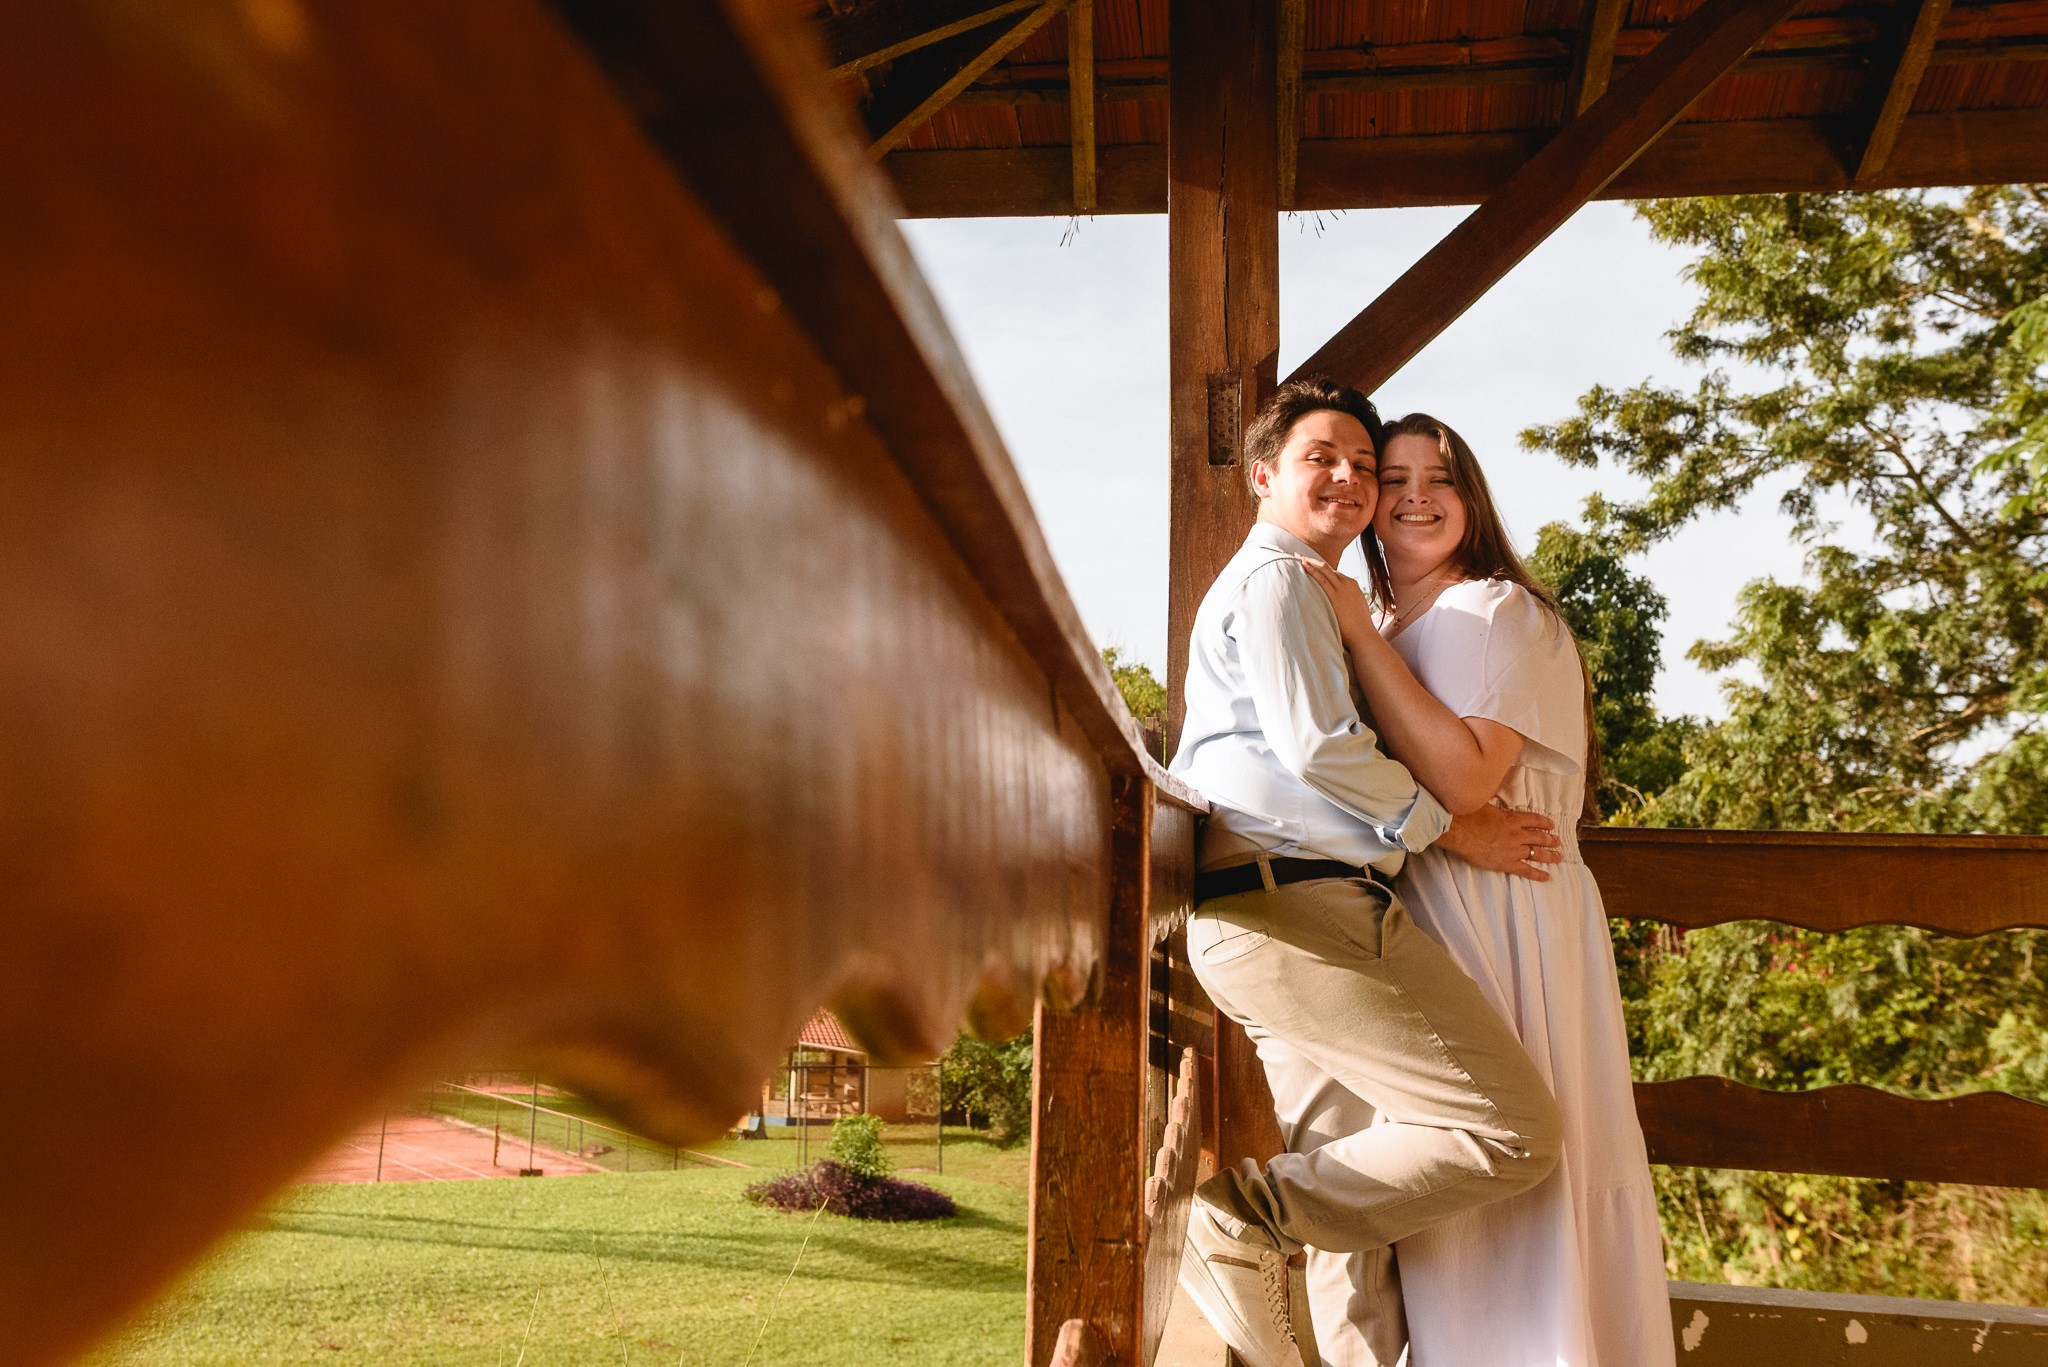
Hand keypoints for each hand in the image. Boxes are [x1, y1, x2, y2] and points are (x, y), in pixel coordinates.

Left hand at [1297, 556, 1375, 645]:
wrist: (1363, 634)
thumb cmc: (1359, 627)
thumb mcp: (1356, 609)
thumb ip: (1348, 603)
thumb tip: (1342, 606)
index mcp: (1352, 585)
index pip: (1334, 573)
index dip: (1321, 568)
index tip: (1312, 564)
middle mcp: (1347, 584)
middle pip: (1328, 568)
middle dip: (1313, 561)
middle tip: (1300, 556)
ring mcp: (1342, 589)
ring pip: (1324, 570)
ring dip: (1310, 562)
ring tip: (1298, 557)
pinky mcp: (1335, 596)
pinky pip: (1322, 580)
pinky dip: (1312, 570)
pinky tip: (1303, 565)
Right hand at [1436, 803, 1561, 881]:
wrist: (1459, 831)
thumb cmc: (1468, 816)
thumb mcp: (1485, 803)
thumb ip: (1495, 804)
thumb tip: (1496, 795)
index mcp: (1513, 819)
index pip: (1534, 820)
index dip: (1544, 823)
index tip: (1551, 825)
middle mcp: (1517, 834)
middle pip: (1539, 838)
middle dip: (1550, 840)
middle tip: (1557, 842)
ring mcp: (1513, 850)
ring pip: (1537, 853)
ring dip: (1549, 855)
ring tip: (1558, 857)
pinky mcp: (1507, 863)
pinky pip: (1526, 870)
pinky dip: (1537, 874)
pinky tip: (1547, 877)